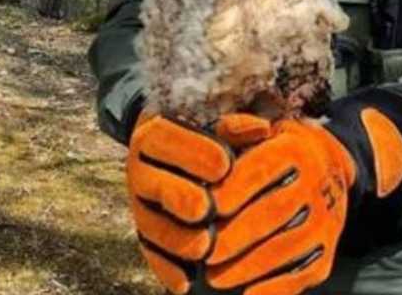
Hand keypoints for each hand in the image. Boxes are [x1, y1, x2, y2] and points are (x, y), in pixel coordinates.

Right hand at [127, 112, 232, 294]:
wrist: (177, 153)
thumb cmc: (209, 135)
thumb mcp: (219, 123)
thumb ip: (237, 126)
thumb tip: (261, 128)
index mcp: (155, 133)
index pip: (166, 139)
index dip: (193, 152)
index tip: (224, 164)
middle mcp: (140, 169)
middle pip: (154, 185)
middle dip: (180, 197)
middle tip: (206, 209)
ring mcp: (140, 204)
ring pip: (150, 225)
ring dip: (176, 239)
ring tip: (204, 247)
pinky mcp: (144, 233)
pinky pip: (150, 253)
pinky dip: (167, 269)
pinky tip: (186, 282)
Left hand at [205, 118, 354, 294]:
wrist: (333, 164)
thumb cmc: (281, 148)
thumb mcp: (263, 129)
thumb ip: (236, 128)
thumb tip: (221, 131)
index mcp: (294, 150)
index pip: (260, 171)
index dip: (231, 192)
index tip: (204, 210)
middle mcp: (315, 183)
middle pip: (273, 213)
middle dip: (235, 236)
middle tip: (204, 251)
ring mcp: (325, 219)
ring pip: (287, 247)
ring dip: (249, 266)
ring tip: (215, 278)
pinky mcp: (328, 250)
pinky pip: (302, 273)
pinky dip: (276, 290)